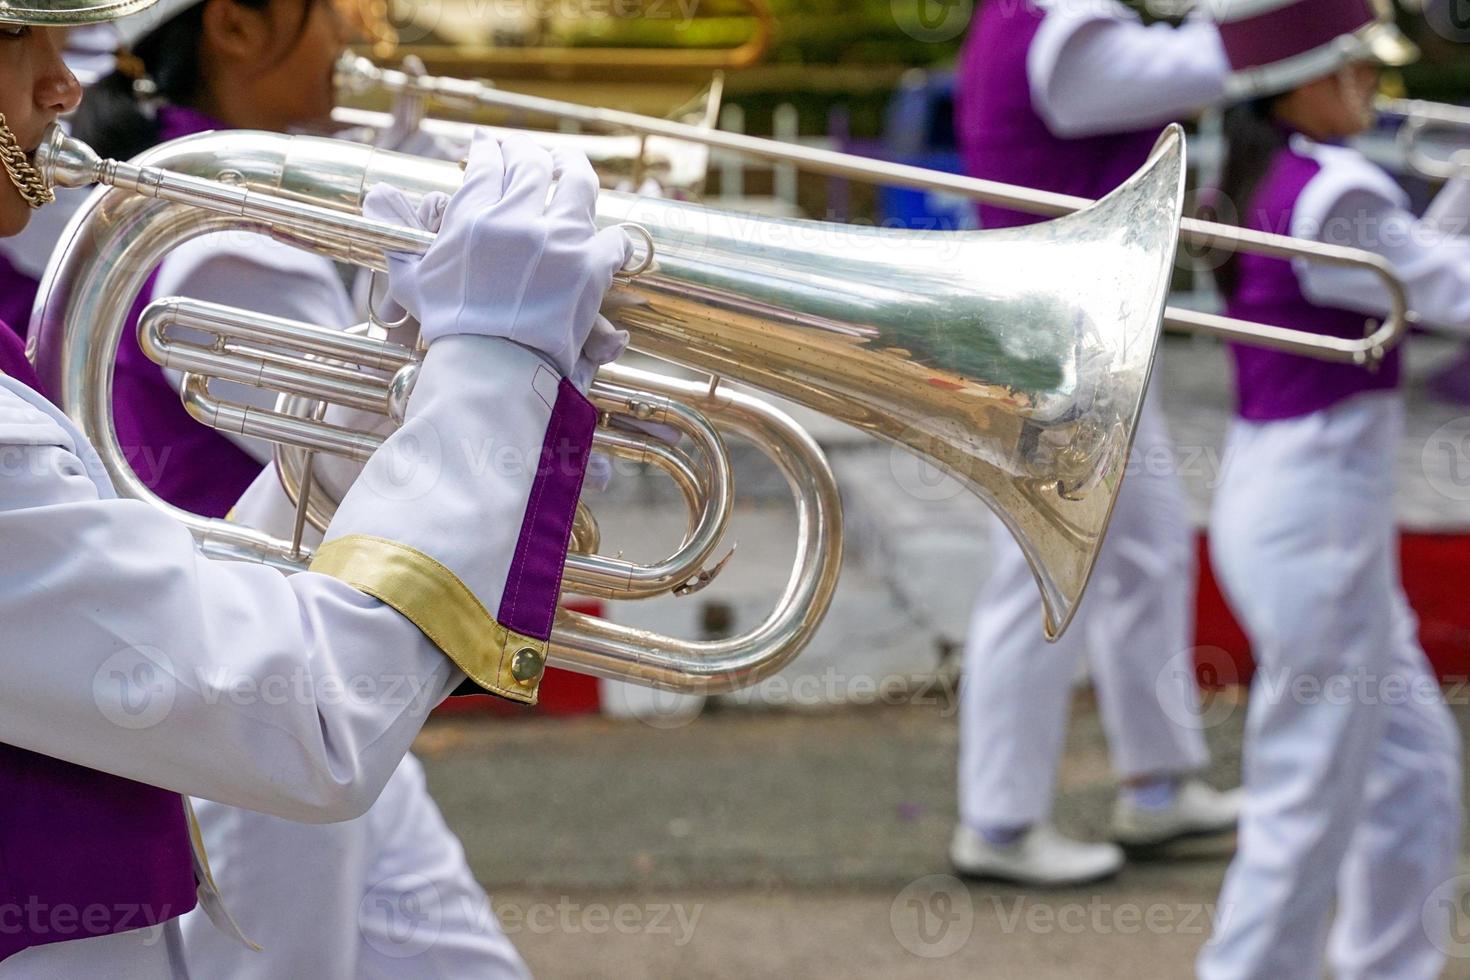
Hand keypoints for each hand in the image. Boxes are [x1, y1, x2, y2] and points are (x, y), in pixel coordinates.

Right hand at [363, 131, 632, 380]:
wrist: (490, 370)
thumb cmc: (449, 329)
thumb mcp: (412, 278)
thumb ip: (397, 233)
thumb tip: (376, 194)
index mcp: (473, 218)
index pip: (488, 164)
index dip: (491, 149)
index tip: (492, 147)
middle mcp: (516, 220)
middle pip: (531, 163)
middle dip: (530, 151)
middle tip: (531, 151)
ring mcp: (557, 240)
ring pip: (577, 181)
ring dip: (574, 168)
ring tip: (570, 166)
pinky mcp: (590, 267)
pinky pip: (614, 237)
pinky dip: (613, 238)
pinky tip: (608, 240)